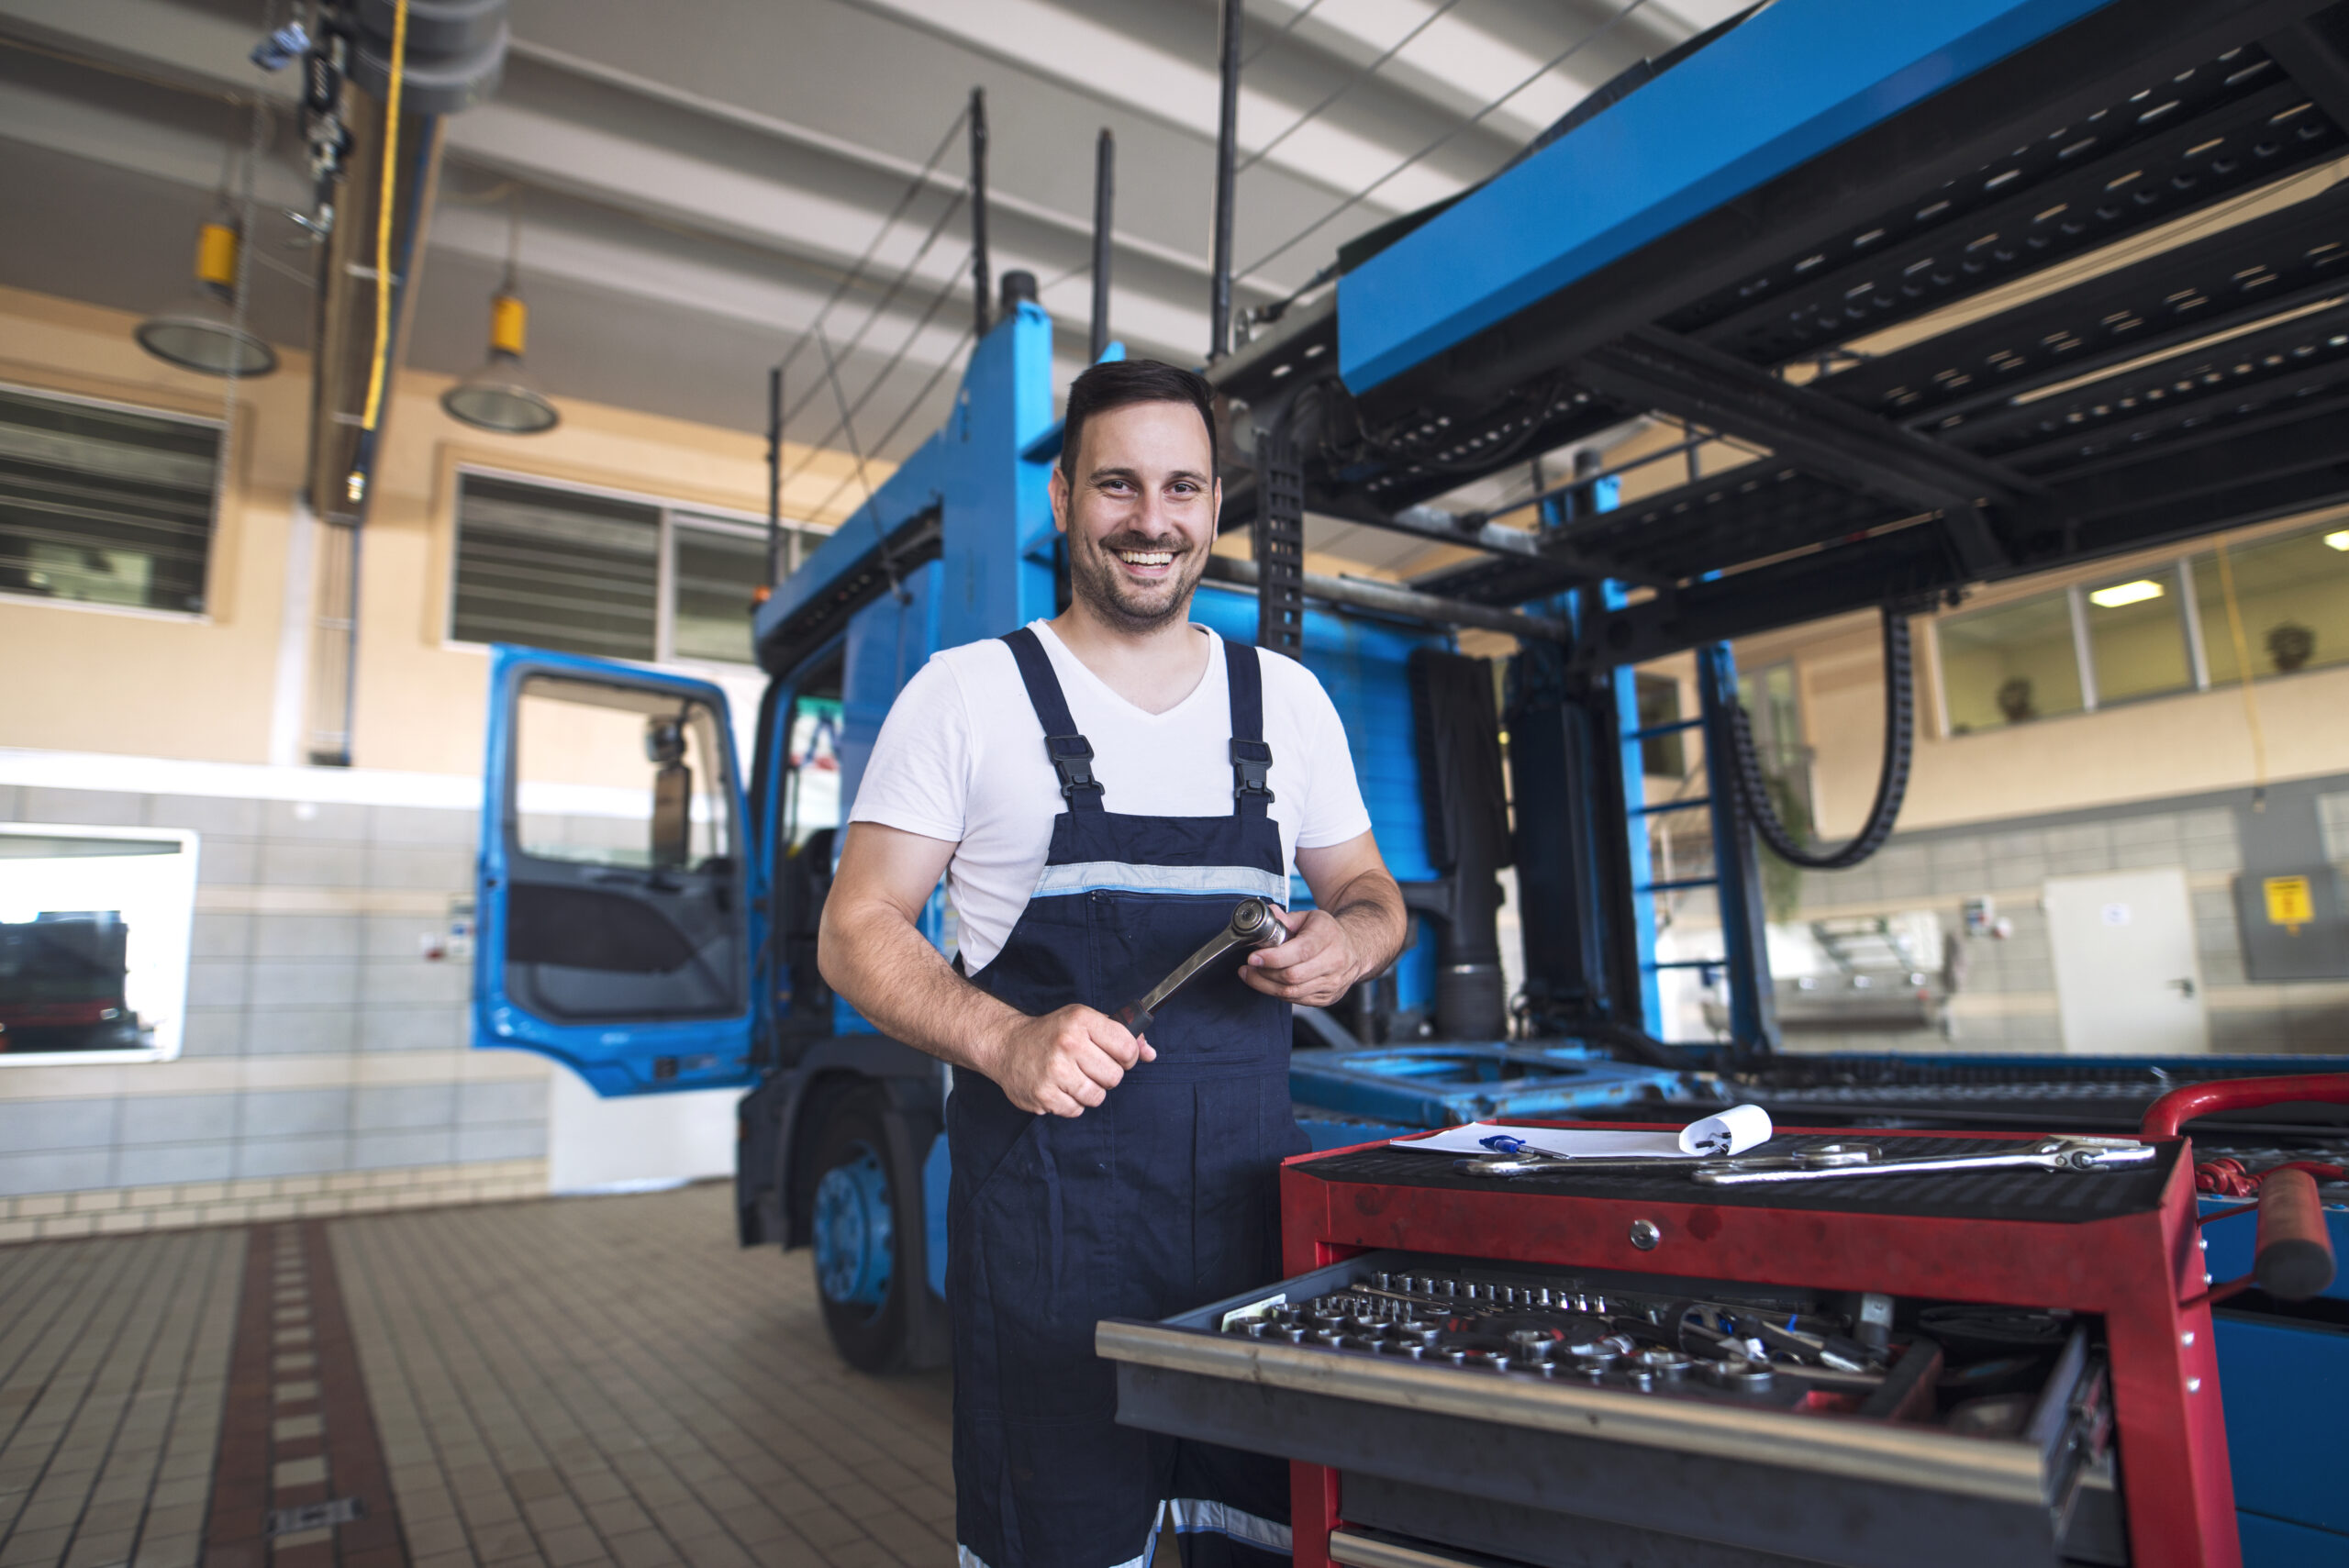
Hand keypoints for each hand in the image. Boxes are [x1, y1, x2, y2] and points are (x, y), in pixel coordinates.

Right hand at [984, 1004, 1155, 1117]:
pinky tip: (1058, 1087)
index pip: (1127, 1047)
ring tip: (1073, 1078)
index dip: (1127, 1057)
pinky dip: (1071, 1103)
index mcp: (1081, 1021)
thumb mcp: (1085, 1022)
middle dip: (1106, 1076)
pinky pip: (1076, 1110)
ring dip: (1089, 1092)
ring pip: (1097, 1097)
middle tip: (1089, 1067)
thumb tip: (1151, 1054)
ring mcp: (1055, 1071)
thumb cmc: (1052, 1033)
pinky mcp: (1044, 1095)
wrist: (1007, 1045)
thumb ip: (1122, 1035)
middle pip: (1114, 1077)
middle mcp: (1068, 1044)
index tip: (1116, 1056)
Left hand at [1240, 906, 1364, 1006]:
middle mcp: (1334, 962)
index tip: (1253, 957)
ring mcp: (1332, 983)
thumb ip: (1286, 919)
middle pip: (1293, 976)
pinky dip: (1277, 993)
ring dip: (1266, 985)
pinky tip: (1267, 983)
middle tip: (1248, 966)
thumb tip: (1269, 914)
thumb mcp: (1309, 917)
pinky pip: (1296, 1000)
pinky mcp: (1327, 997)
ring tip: (1251, 975)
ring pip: (1292, 992)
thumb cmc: (1327, 933)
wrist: (1355, 949)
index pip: (1300, 952)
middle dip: (1264, 973)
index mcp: (1328, 937)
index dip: (1274, 958)